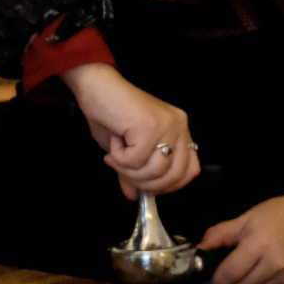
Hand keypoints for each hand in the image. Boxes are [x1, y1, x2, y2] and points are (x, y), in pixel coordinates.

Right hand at [59, 62, 199, 198]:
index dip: (168, 185)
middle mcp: (179, 126)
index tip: (145, 185)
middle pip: (174, 176)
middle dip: (145, 183)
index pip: (190, 170)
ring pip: (155, 171)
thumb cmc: (109, 114)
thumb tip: (133, 197)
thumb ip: (134, 172)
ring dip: (129, 171)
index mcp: (180, 131)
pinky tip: (114, 143)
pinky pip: (136, 160)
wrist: (94, 86)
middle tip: (123, 171)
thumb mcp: (125, 150)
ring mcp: (167, 125)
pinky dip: (119, 158)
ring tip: (115, 156)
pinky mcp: (149, 125)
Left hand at [198, 193, 283, 283]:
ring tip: (235, 277)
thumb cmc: (276, 216)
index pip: (229, 273)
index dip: (213, 282)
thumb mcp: (245, 218)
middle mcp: (273, 264)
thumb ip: (220, 234)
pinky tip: (251, 280)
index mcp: (258, 244)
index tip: (203, 282)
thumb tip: (198, 250)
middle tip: (218, 278)